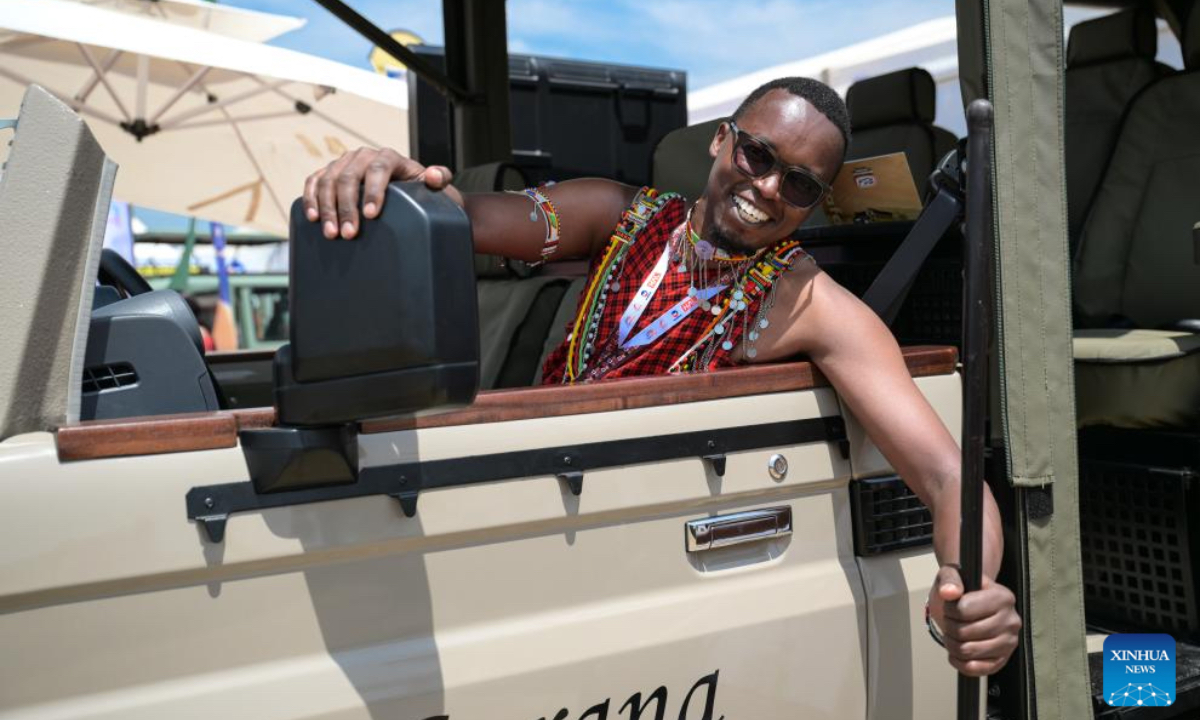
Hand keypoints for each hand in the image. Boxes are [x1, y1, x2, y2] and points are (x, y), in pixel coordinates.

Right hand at [302, 147, 453, 239]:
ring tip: (331, 234)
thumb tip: (434, 175)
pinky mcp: (330, 173)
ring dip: (327, 207)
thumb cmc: (422, 193)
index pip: (378, 169)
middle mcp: (364, 156)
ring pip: (328, 180)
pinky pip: (314, 181)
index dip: (373, 191)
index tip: (371, 215)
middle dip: (347, 207)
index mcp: (389, 157)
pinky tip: (313, 217)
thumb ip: (439, 179)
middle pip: (349, 177)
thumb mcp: (436, 187)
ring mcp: (344, 163)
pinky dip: (310, 197)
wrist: (407, 194)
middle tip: (349, 234)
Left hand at [928, 564, 1020, 676]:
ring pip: (967, 651)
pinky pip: (975, 669)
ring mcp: (1009, 642)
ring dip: (951, 644)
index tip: (950, 605)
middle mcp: (1011, 620)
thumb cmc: (962, 590)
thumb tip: (949, 592)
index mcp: (1003, 597)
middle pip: (964, 632)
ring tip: (953, 634)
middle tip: (950, 620)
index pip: (964, 609)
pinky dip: (959, 662)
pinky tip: (956, 652)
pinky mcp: (1002, 660)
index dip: (949, 609)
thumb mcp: (953, 575)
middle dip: (948, 626)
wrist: (971, 604)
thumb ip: (950, 580)